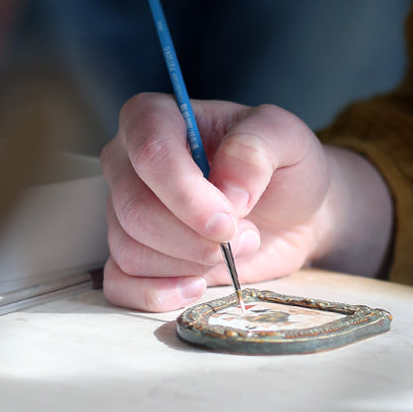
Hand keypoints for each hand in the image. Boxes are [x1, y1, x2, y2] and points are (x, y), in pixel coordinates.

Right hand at [101, 94, 340, 310]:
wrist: (293, 213)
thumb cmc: (282, 167)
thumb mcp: (288, 137)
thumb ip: (258, 147)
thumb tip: (229, 188)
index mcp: (156, 118)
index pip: (149, 151)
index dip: (186, 192)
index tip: (229, 219)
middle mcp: (129, 163)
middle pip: (135, 209)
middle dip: (195, 236)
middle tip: (246, 236)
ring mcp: (124, 211)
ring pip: (131, 249)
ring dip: (191, 262)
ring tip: (234, 250)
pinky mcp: (133, 256)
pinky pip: (119, 283)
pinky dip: (157, 293)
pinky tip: (196, 286)